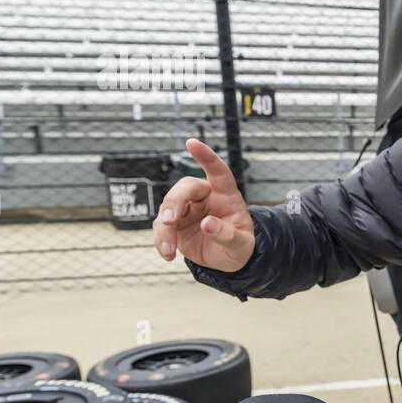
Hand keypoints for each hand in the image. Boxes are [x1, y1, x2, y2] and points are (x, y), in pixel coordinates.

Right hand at [154, 138, 254, 271]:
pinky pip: (161, 227)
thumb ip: (227, 234)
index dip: (206, 156)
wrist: (228, 260)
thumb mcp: (240, 244)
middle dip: (174, 202)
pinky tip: (168, 255)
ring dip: (165, 228)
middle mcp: (204, 197)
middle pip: (184, 188)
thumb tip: (207, 224)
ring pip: (168, 208)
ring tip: (169, 249)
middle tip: (169, 221)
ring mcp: (187, 209)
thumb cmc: (239, 245)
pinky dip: (160, 240)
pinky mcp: (174, 223)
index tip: (192, 143)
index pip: (217, 171)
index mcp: (225, 194)